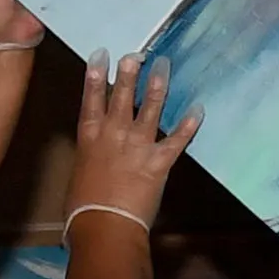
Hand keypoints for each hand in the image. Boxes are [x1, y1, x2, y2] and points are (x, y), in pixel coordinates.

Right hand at [73, 53, 200, 222]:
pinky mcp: (159, 161)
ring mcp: (138, 145)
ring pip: (150, 108)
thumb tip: (95, 158)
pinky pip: (178, 139)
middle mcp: (114, 134)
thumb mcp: (79, 174)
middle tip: (136, 54)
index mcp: (89, 136)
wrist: (103, 224)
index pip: (92, 98)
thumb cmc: (82, 209)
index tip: (102, 55)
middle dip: (130, 72)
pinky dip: (189, 124)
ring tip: (163, 65)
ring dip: (157, 85)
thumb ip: (90, 159)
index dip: (97, 75)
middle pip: (122, 96)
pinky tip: (198, 109)